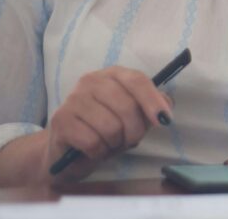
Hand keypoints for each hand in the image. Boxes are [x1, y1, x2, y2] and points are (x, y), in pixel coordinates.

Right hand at [43, 66, 173, 181]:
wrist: (68, 152)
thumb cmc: (105, 131)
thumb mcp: (133, 119)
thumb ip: (151, 108)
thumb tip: (167, 105)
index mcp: (112, 75)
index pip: (137, 80)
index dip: (153, 101)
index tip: (165, 120)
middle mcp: (91, 81)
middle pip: (127, 106)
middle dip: (134, 131)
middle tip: (129, 140)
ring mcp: (73, 99)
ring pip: (111, 127)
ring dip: (115, 144)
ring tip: (108, 144)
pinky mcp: (61, 120)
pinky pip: (93, 142)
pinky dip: (99, 152)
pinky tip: (94, 150)